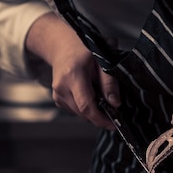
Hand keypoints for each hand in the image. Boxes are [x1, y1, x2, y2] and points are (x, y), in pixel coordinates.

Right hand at [26, 13, 120, 128]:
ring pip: (79, 114)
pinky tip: (90, 95)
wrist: (62, 48)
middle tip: (113, 112)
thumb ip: (109, 82)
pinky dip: (85, 107)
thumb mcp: (102, 61)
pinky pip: (75, 110)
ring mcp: (57, 94)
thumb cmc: (83, 52)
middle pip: (83, 113)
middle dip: (100, 116)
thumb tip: (115, 103)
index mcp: (73, 75)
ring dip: (93, 111)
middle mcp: (61, 87)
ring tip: (101, 97)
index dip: (100, 119)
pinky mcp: (57, 99)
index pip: (86, 105)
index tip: (113, 124)